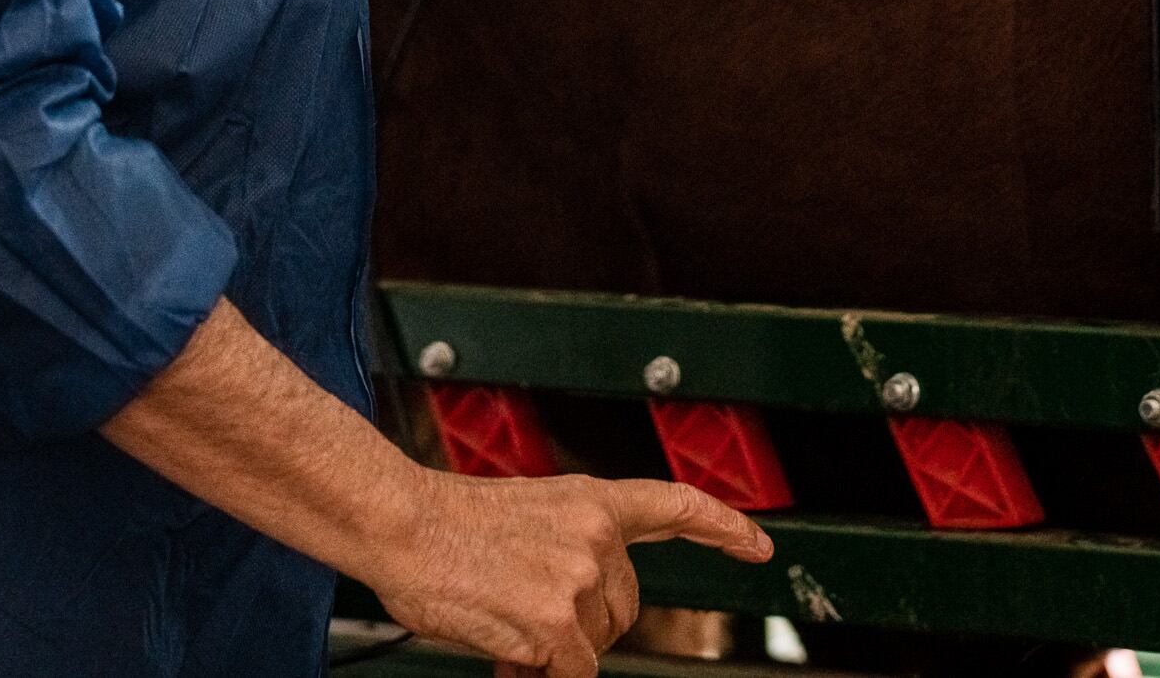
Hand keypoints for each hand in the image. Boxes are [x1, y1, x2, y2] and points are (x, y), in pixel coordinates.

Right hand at [365, 466, 771, 677]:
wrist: (401, 523)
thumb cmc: (448, 523)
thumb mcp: (528, 517)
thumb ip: (569, 551)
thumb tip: (582, 617)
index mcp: (591, 499)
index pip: (676, 505)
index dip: (724, 526)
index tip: (759, 543)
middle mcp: (597, 535)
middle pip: (625, 609)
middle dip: (586, 626)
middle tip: (530, 612)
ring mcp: (580, 579)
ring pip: (593, 645)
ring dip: (556, 648)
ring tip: (505, 616)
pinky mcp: (557, 623)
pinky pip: (570, 672)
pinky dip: (540, 670)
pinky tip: (506, 644)